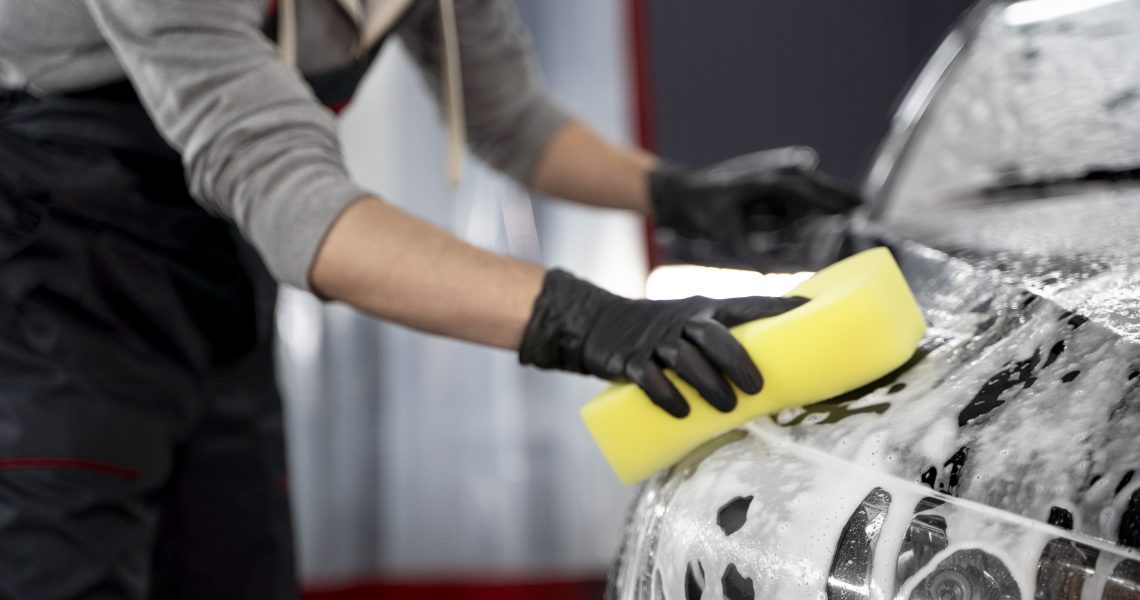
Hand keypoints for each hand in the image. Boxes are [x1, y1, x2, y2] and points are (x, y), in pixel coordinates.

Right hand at [518, 269, 806, 416]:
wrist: (600, 325)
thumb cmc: (661, 333)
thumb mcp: (690, 323)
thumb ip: (723, 340)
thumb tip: (776, 372)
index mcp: (703, 309)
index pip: (745, 305)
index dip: (776, 308)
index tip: (808, 311)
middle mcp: (680, 320)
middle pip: (712, 334)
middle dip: (736, 360)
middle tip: (757, 388)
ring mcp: (654, 341)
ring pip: (684, 358)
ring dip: (708, 384)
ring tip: (727, 408)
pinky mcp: (629, 361)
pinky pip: (649, 377)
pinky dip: (666, 394)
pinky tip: (682, 411)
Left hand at [649, 147, 861, 269]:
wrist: (683, 194)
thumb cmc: (702, 208)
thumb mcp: (724, 232)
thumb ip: (749, 253)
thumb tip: (771, 274)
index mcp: (767, 181)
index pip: (806, 189)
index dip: (831, 197)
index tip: (854, 207)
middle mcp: (773, 176)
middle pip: (815, 183)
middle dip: (840, 192)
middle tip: (866, 203)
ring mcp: (771, 180)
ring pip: (809, 187)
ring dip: (830, 195)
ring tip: (857, 205)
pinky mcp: (768, 189)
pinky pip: (796, 196)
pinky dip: (814, 201)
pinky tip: (829, 212)